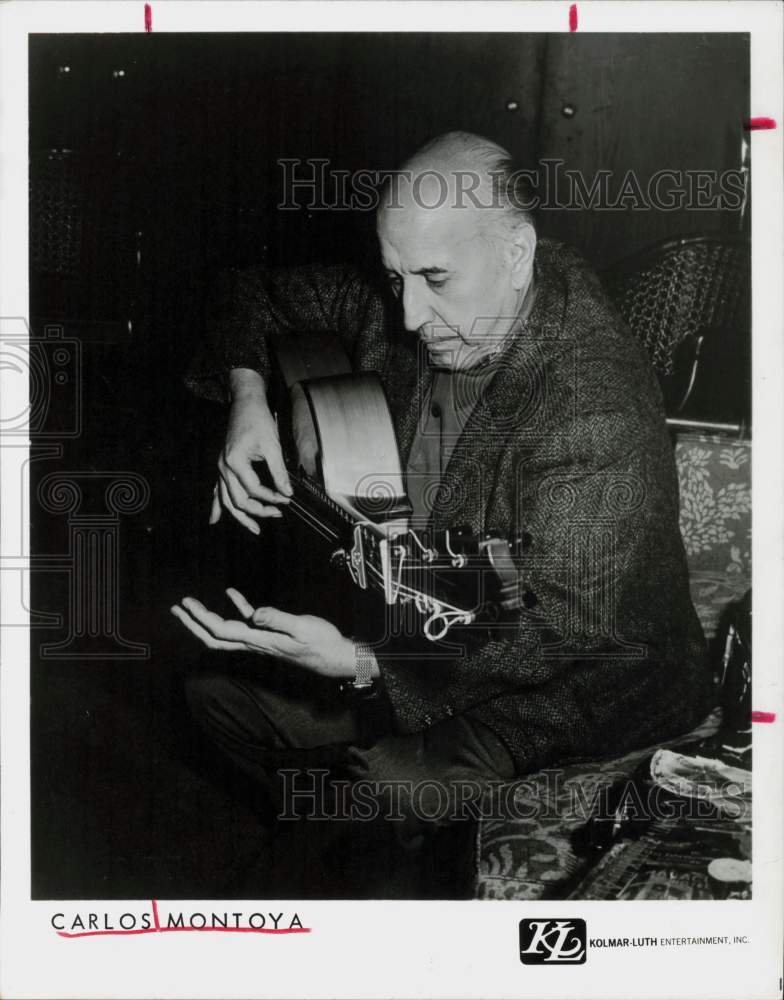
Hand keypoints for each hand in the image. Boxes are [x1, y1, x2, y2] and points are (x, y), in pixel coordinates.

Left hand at [171, 588, 364, 679]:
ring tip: (192, 606)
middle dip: (193, 624)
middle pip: (215, 637)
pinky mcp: (272, 634)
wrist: (337, 657)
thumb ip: (277, 619)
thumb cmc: (322, 643)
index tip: (187, 605)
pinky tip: (232, 594)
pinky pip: (247, 621)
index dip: (201, 619)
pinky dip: (236, 607)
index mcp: (259, 641)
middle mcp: (256, 643)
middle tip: (178, 608)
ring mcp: (262, 640)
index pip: (221, 631)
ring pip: (226, 632)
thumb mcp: (302, 629)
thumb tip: (254, 613)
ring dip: (207, 618)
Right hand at [211, 369, 292, 534]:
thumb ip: (279, 471)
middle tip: (278, 514)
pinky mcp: (222, 466)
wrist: (245, 403)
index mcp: (235, 461)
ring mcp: (220, 467)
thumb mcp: (272, 445)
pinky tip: (215, 520)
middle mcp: (223, 467)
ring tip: (254, 529)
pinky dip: (217, 506)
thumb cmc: (258, 420)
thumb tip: (287, 492)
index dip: (272, 497)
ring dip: (239, 516)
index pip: (254, 489)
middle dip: (259, 510)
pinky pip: (217, 490)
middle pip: (238, 499)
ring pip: (225, 499)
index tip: (287, 499)